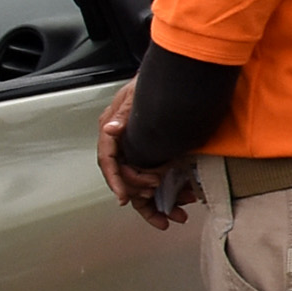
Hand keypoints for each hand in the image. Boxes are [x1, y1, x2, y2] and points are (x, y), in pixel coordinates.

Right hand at [96, 83, 196, 227]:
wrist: (170, 79)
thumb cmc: (148, 85)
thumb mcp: (135, 96)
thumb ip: (124, 114)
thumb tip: (110, 129)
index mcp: (112, 130)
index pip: (109, 161)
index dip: (116, 181)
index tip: (124, 198)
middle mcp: (121, 143)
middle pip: (125, 177)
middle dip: (141, 194)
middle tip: (160, 201)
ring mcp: (136, 149)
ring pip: (142, 182)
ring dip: (158, 199)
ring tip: (177, 211)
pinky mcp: (152, 154)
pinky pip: (156, 177)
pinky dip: (168, 191)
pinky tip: (183, 200)